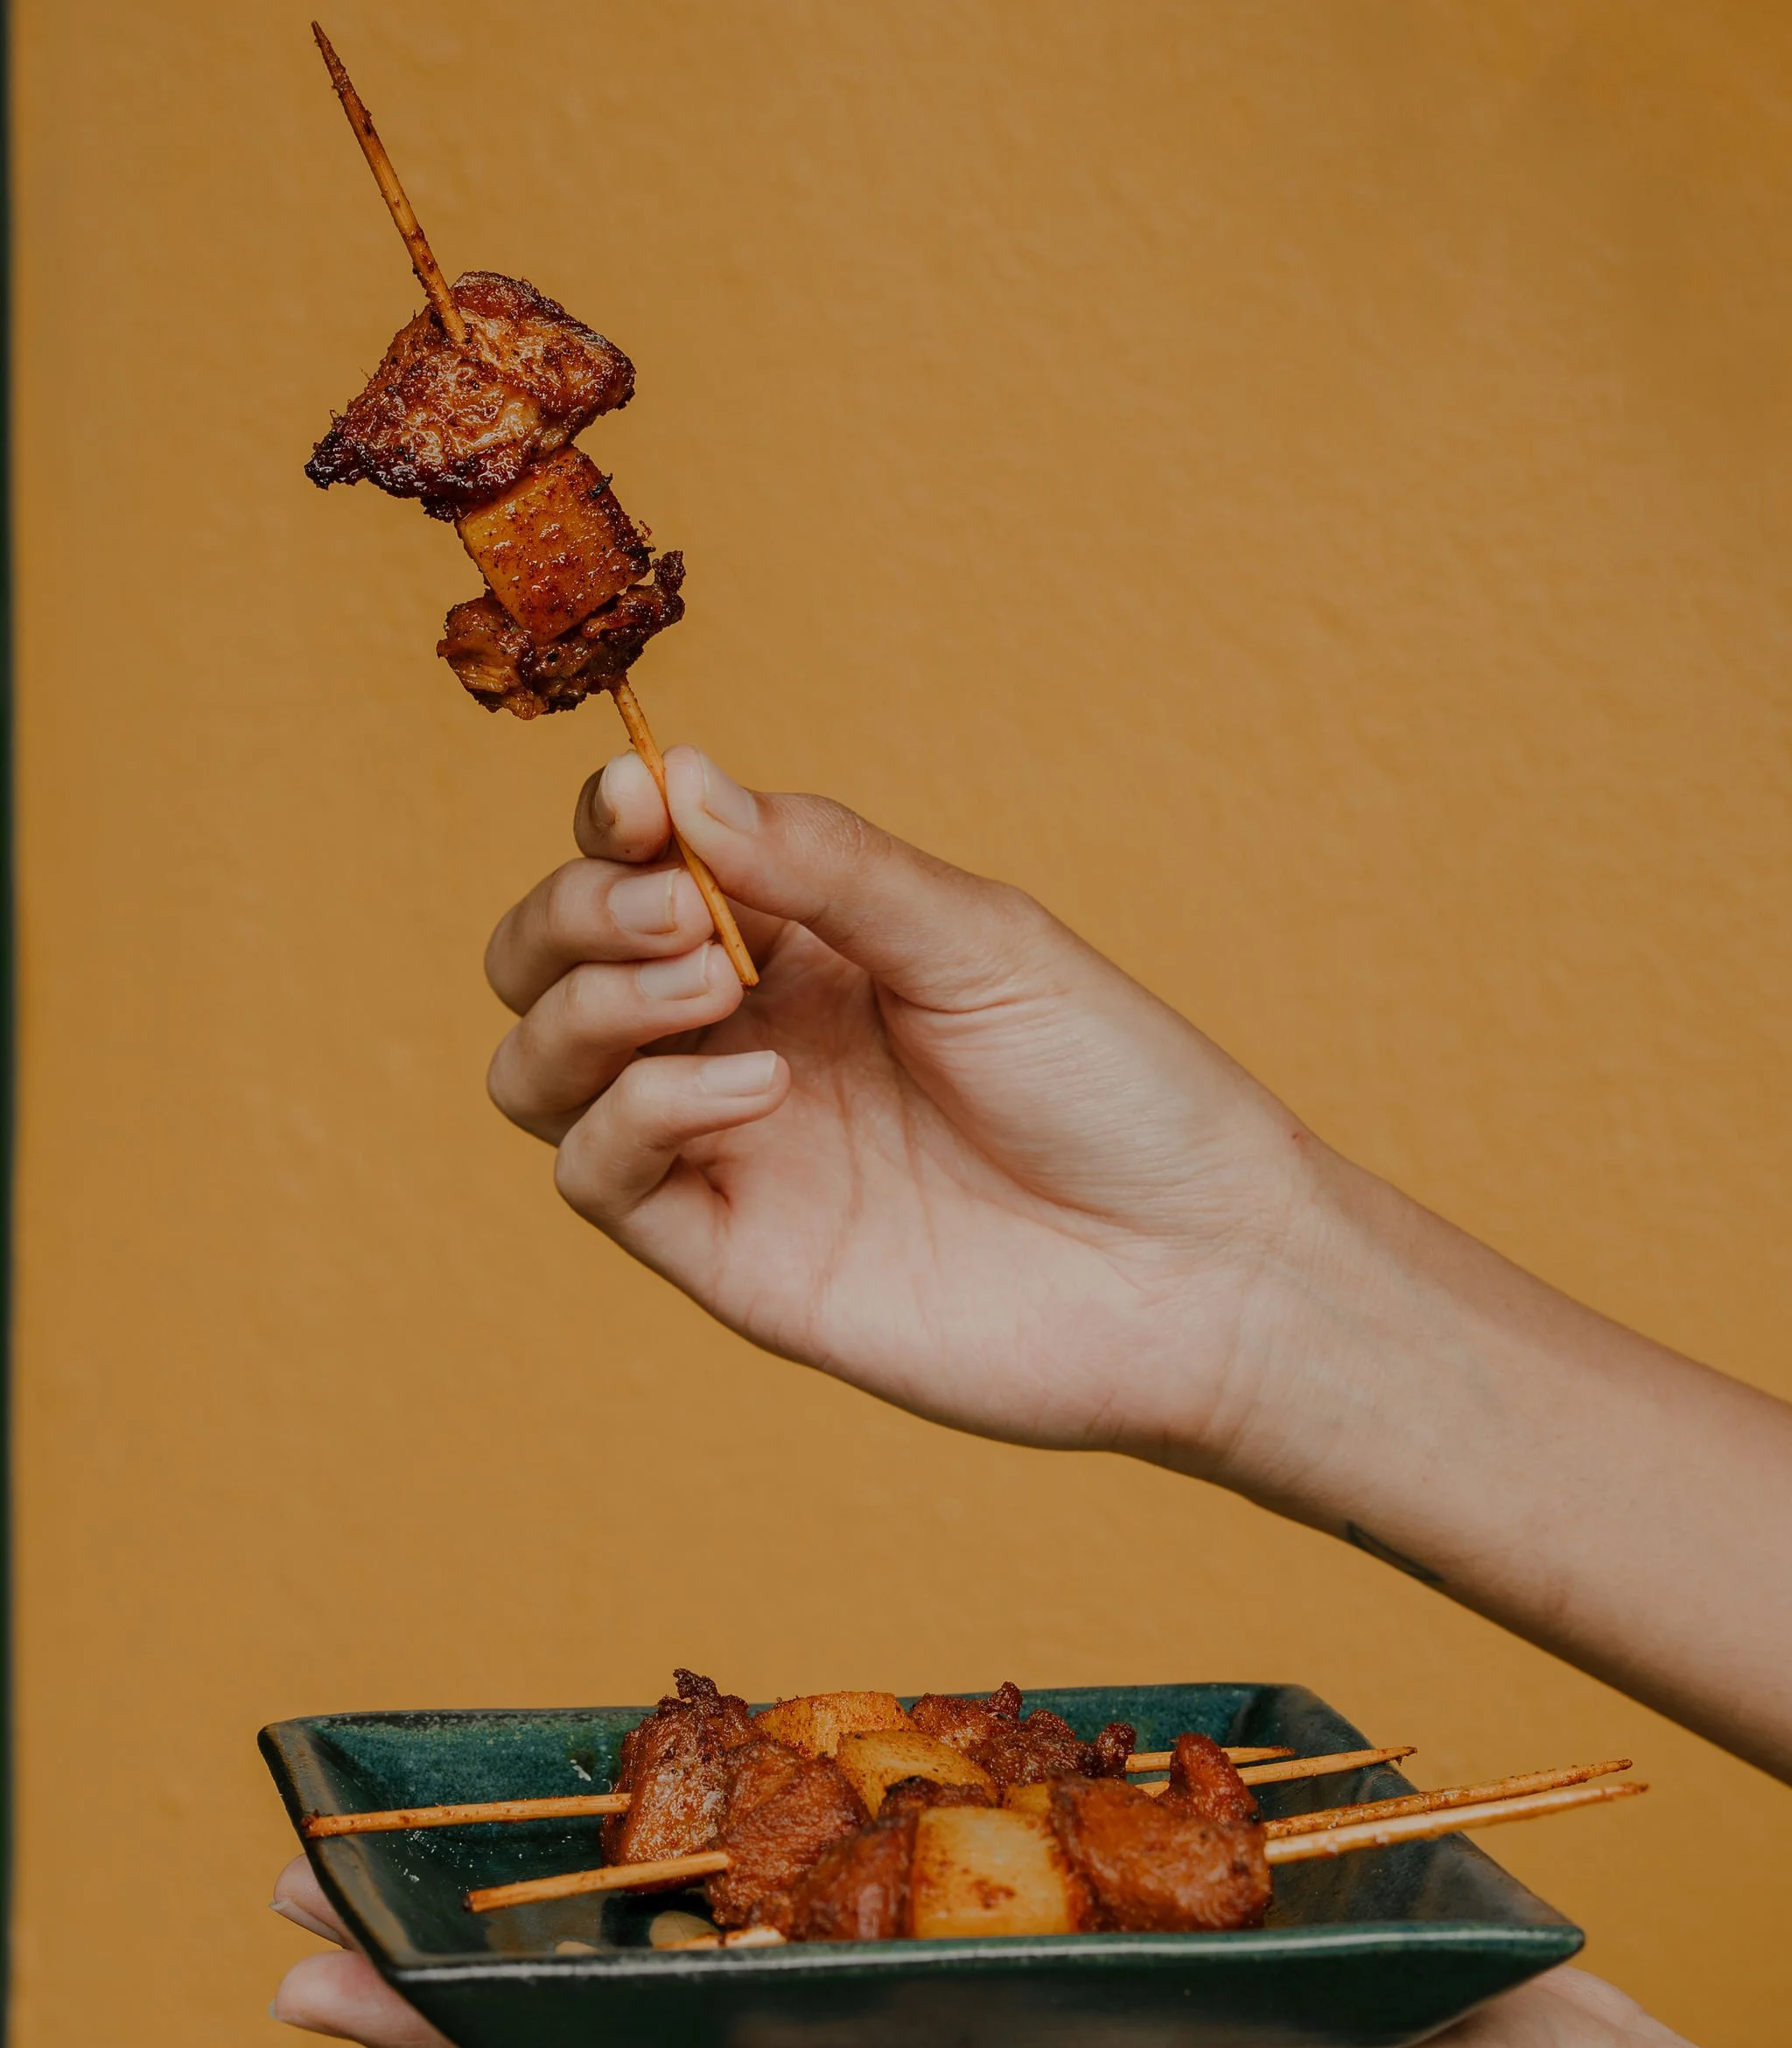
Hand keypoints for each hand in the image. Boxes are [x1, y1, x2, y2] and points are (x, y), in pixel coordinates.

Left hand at [271, 1857, 1791, 2047]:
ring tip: (479, 1805)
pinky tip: (726, 1754)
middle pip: (648, 1991)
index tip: (313, 1975)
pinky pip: (879, 1826)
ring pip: (747, 1900)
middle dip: (483, 1947)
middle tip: (314, 1881)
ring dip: (610, 1855)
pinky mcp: (1037, 1878)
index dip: (473, 2041)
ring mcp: (961, 1948)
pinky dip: (781, 1791)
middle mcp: (904, 2022)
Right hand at [483, 746, 1313, 1463]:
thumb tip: (681, 776)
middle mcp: (742, 1035)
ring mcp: (727, 1148)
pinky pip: (595, 1174)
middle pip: (549, 958)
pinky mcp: (726, 1253)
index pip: (640, 860)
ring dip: (585, 1004)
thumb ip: (826, 864)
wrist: (1191, 1271)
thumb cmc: (1114, 1090)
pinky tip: (758, 1090)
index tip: (637, 804)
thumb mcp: (978, 939)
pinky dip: (638, 1110)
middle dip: (577, 910)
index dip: (613, 820)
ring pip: (538, 1066)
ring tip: (708, 986)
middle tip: (682, 915)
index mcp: (803, 942)